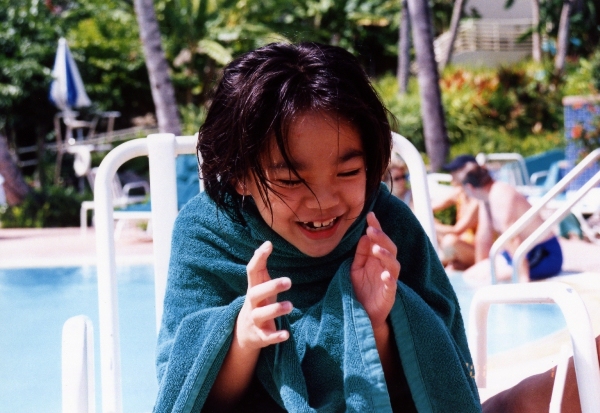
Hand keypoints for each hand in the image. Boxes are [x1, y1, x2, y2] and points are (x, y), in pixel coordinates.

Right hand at [235, 241, 292, 349]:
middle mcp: (251, 304)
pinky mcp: (260, 336)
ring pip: (261, 315)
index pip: (252, 271)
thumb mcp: (258, 286)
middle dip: (271, 287)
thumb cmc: (257, 303)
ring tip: (290, 305)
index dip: (258, 258)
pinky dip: (276, 336)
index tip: (268, 245)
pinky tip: (286, 334)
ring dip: (275, 310)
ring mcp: (254, 320)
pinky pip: (267, 337)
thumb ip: (261, 267)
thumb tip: (267, 243)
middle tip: (289, 281)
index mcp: (253, 289)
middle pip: (255, 294)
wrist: (243, 335)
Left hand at [351, 212, 399, 329]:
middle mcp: (385, 267)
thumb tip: (364, 235)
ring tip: (376, 249)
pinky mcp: (389, 295)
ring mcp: (389, 281)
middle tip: (371, 230)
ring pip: (393, 264)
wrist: (364, 314)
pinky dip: (389, 279)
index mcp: (377, 259)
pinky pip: (392, 285)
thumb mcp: (356, 268)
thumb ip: (360, 253)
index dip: (376, 228)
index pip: (379, 240)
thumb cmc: (361, 289)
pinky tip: (385, 275)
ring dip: (386, 255)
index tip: (370, 215)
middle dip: (381, 238)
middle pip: (389, 249)